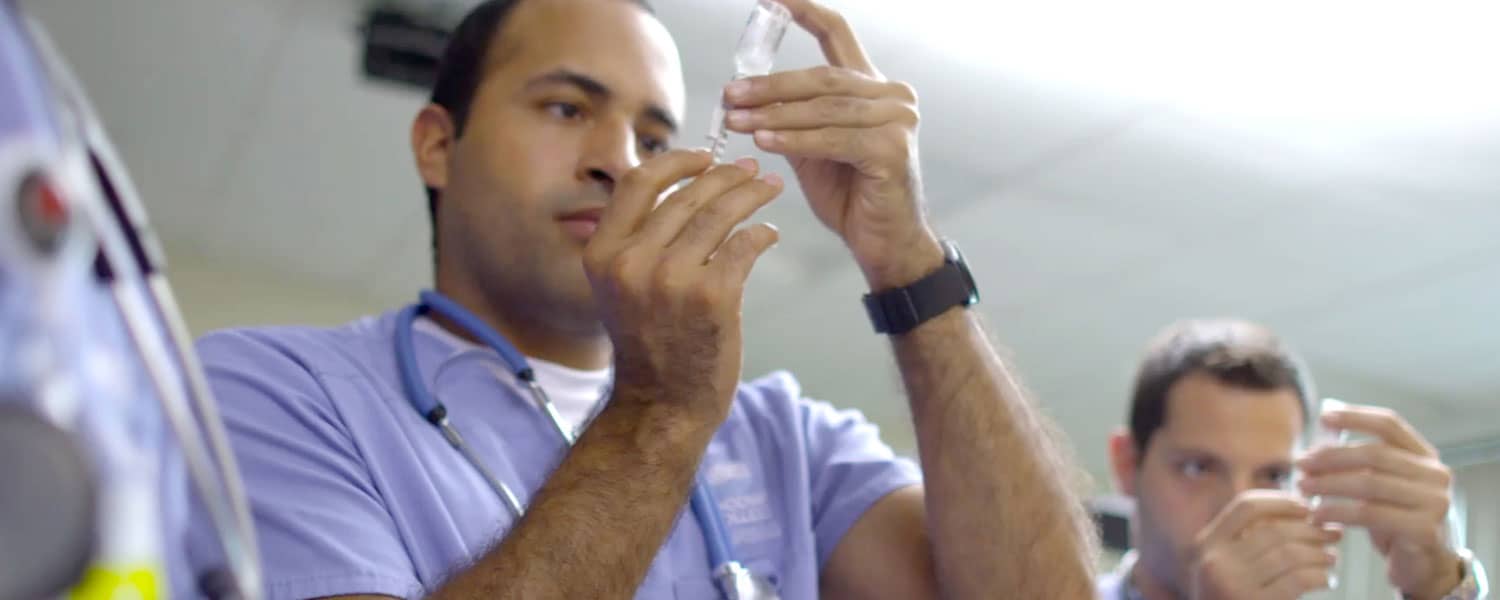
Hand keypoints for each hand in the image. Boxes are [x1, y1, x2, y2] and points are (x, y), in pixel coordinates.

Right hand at [583, 150, 781, 423]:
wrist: (662, 405)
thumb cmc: (650, 342)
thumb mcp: (621, 286)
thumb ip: (637, 239)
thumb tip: (679, 183)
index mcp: (603, 253)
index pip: (637, 182)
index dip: (675, 161)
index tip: (704, 157)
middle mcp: (631, 263)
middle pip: (686, 194)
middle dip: (726, 175)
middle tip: (752, 170)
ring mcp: (671, 280)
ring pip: (719, 214)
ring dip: (751, 194)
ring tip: (769, 188)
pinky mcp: (712, 297)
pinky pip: (744, 245)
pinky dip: (762, 234)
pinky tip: (768, 234)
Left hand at [720, 0, 942, 289]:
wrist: (886, 244)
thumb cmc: (852, 197)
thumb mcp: (814, 150)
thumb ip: (792, 118)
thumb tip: (742, 98)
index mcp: (874, 87)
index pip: (838, 35)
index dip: (804, 11)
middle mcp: (892, 95)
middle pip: (821, 76)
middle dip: (769, 85)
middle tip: (729, 93)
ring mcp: (898, 120)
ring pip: (823, 107)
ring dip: (773, 113)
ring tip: (734, 119)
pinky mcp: (892, 149)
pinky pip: (831, 138)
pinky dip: (794, 139)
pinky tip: (762, 140)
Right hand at [1186, 491, 1341, 599]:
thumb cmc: (1233, 599)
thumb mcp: (1225, 567)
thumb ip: (1246, 541)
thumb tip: (1298, 510)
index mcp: (1205, 544)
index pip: (1246, 507)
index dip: (1281, 502)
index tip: (1307, 507)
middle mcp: (1214, 561)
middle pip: (1274, 529)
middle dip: (1311, 529)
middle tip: (1333, 533)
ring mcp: (1232, 584)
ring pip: (1289, 553)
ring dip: (1320, 553)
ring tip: (1333, 557)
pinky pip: (1297, 580)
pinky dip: (1319, 576)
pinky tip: (1326, 579)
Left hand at [1296, 404, 1461, 599]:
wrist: (1422, 566)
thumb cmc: (1393, 520)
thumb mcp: (1380, 485)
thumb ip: (1361, 460)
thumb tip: (1323, 426)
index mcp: (1426, 456)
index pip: (1390, 425)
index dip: (1355, 417)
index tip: (1322, 417)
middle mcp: (1436, 475)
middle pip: (1374, 455)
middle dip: (1331, 457)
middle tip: (1300, 464)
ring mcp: (1435, 502)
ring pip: (1369, 484)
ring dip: (1328, 484)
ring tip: (1301, 487)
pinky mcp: (1423, 529)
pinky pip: (1369, 514)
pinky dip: (1337, 512)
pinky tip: (1315, 515)